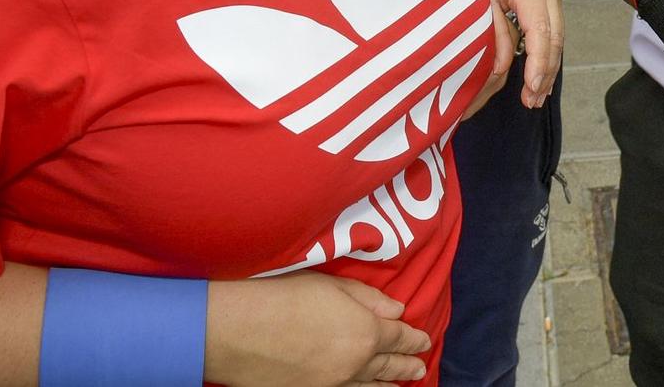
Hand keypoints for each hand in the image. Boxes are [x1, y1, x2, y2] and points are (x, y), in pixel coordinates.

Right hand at [205, 272, 429, 384]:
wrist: (239, 332)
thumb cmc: (284, 299)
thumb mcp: (332, 286)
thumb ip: (369, 300)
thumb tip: (397, 311)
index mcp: (365, 333)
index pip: (398, 336)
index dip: (413, 338)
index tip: (424, 340)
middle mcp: (354, 364)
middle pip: (388, 366)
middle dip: (406, 365)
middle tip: (420, 366)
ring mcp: (332, 384)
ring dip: (388, 386)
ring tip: (401, 385)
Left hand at [462, 0, 564, 109]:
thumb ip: (492, 28)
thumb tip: (500, 67)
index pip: (540, 32)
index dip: (538, 64)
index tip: (530, 89)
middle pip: (554, 38)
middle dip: (545, 73)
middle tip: (530, 102)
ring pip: (556, 37)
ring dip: (548, 68)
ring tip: (534, 98)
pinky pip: (550, 30)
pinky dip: (545, 54)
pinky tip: (537, 76)